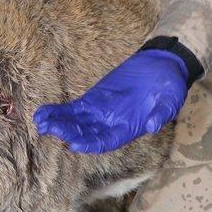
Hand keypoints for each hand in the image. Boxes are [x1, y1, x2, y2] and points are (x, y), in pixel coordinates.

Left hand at [33, 49, 188, 153]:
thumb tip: (152, 126)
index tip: (74, 144)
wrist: (162, 67)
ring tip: (40, 121)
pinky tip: (43, 112)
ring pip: (74, 122)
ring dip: (57, 123)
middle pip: (84, 133)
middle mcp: (111, 124)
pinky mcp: (93, 99)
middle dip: (67, 132)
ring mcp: (99, 112)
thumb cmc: (169, 87)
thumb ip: (161, 114)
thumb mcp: (171, 100)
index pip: (105, 141)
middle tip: (49, 129)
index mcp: (128, 129)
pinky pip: (73, 108)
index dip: (90, 144)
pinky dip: (58, 111)